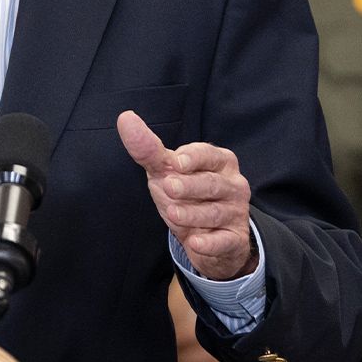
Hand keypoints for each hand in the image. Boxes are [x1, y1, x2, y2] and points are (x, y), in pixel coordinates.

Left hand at [118, 112, 253, 280]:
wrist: (207, 238)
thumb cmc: (187, 195)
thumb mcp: (167, 172)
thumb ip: (149, 149)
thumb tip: (125, 118)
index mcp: (220, 162)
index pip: (209, 155)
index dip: (194, 158)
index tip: (177, 162)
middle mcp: (233, 185)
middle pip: (213, 183)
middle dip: (192, 185)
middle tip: (170, 186)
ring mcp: (235, 213)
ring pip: (216, 213)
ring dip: (194, 213)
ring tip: (173, 213)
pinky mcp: (234, 239)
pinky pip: (224, 241)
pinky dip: (210, 243)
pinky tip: (195, 242)